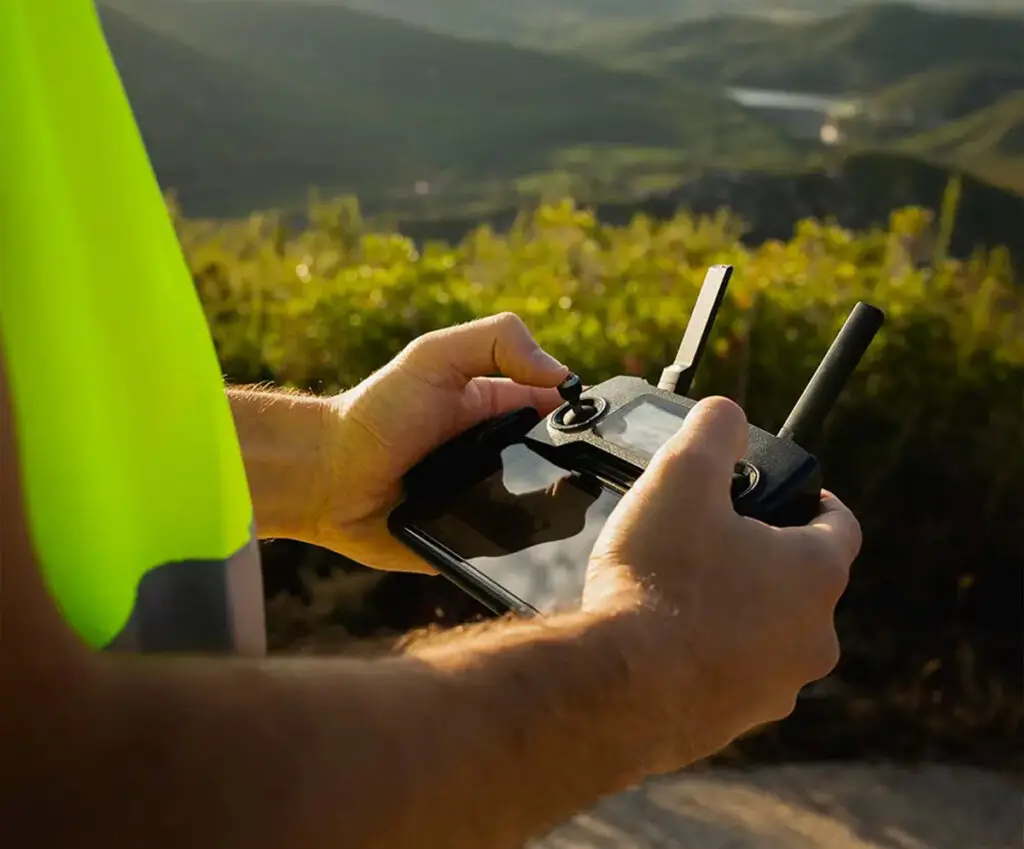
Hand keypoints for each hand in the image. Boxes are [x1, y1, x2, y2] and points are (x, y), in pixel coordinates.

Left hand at [313, 313, 569, 572]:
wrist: (325, 478)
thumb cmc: (376, 413)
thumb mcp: (433, 358)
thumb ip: (494, 343)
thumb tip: (559, 373)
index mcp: (500, 411)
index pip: (561, 415)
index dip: (585, 420)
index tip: (604, 432)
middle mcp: (500, 457)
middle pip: (561, 469)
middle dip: (578, 477)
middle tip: (594, 487)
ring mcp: (488, 503)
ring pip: (543, 516)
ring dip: (557, 520)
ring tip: (574, 526)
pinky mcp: (472, 545)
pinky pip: (510, 555)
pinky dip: (524, 555)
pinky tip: (538, 555)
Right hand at [583, 395, 861, 773]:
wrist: (619, 689)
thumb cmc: (658, 582)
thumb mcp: (681, 477)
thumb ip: (713, 432)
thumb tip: (727, 413)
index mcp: (814, 573)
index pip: (839, 523)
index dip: (813, 499)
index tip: (783, 494)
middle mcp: (811, 637)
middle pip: (798, 581)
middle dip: (759, 556)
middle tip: (707, 539)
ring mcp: (775, 687)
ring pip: (764, 632)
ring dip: (733, 608)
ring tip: (675, 591)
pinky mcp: (734, 723)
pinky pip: (728, 673)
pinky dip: (704, 653)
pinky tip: (658, 639)